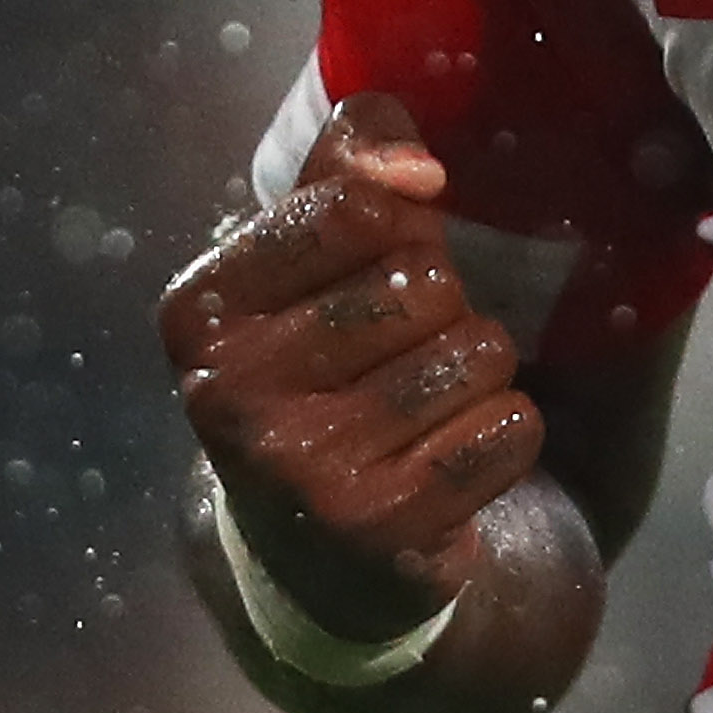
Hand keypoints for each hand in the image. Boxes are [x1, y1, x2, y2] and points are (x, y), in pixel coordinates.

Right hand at [156, 91, 546, 643]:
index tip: (372, 267)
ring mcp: (301, 471)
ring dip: (476, 372)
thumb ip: (351, 163)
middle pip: (426, 283)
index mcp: (201, 311)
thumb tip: (414, 167)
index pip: (353, 208)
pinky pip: (511, 427)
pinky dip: (505, 432)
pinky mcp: (380, 533)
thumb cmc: (321, 363)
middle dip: (440, 307)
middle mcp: (230, 394)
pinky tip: (450, 457)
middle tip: (394, 356)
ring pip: (478, 351)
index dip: (398, 226)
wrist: (313, 549)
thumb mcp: (308, 251)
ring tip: (422, 408)